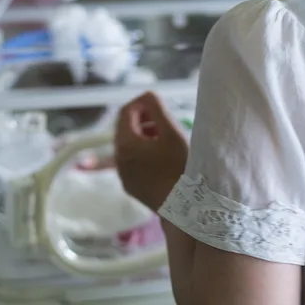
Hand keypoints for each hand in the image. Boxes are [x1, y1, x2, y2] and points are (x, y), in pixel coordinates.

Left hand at [115, 92, 188, 211]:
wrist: (185, 208)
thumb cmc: (181, 167)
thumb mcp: (172, 132)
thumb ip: (157, 108)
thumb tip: (147, 96)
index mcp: (125, 144)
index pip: (126, 112)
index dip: (142, 103)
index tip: (160, 104)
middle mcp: (118, 159)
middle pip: (125, 129)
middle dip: (143, 120)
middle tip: (165, 121)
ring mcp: (123, 175)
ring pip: (129, 147)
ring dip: (144, 137)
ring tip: (166, 139)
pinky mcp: (131, 187)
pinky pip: (132, 163)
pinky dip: (143, 154)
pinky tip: (163, 159)